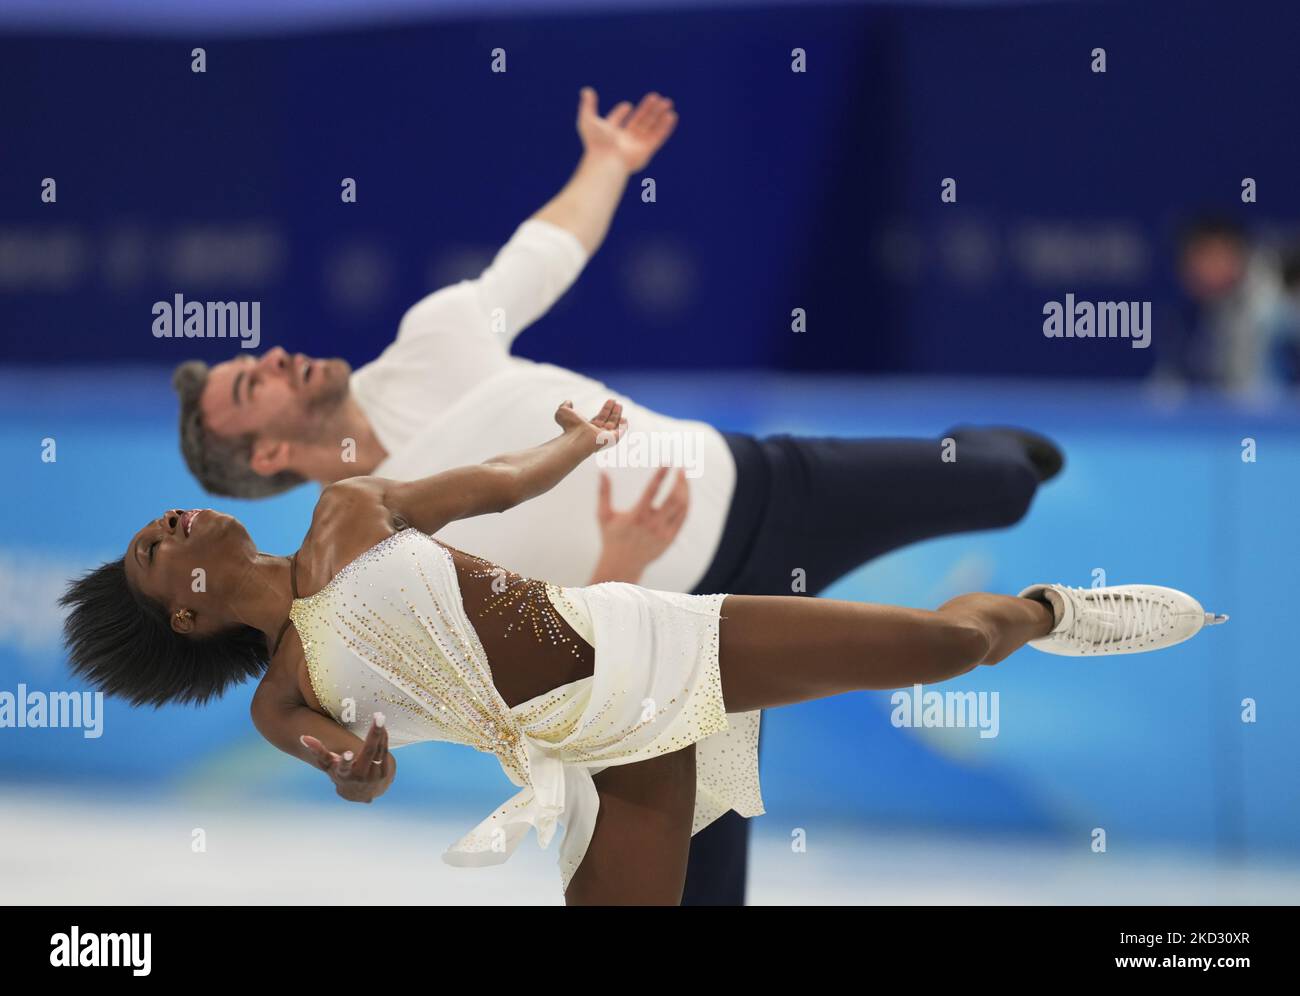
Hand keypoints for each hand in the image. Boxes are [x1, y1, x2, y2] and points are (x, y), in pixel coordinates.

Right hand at [300, 715, 393, 803]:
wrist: (360, 791)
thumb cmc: (341, 773)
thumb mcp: (328, 765)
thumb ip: (318, 751)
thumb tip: (303, 737)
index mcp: (344, 774)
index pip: (344, 768)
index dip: (345, 761)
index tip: (347, 753)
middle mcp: (361, 775)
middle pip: (369, 752)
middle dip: (374, 735)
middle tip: (378, 718)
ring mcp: (375, 774)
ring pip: (379, 749)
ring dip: (380, 733)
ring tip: (379, 717)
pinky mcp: (385, 771)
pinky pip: (385, 751)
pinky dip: (384, 738)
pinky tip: (382, 726)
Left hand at [555, 398, 626, 452]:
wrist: (576, 437)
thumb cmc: (569, 427)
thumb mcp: (564, 412)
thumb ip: (565, 406)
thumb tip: (568, 402)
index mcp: (588, 429)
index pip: (600, 419)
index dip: (605, 410)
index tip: (610, 401)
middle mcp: (597, 434)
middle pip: (608, 421)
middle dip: (612, 411)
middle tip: (615, 401)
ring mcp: (604, 437)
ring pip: (613, 425)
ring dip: (617, 415)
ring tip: (619, 405)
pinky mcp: (612, 439)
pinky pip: (619, 433)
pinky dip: (623, 427)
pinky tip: (625, 419)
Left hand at [577, 88, 677, 173]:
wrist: (606, 161)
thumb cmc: (596, 142)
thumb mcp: (588, 119)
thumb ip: (588, 104)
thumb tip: (586, 90)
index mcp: (611, 133)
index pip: (618, 121)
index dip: (621, 113)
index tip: (627, 106)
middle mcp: (625, 139)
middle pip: (639, 121)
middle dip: (649, 109)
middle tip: (657, 97)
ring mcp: (637, 145)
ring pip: (651, 127)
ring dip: (660, 115)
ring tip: (668, 102)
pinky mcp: (646, 151)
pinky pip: (658, 137)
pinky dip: (666, 126)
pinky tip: (672, 116)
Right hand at [592, 467, 689, 582]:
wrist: (622, 565)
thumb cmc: (611, 538)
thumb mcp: (604, 516)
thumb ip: (604, 493)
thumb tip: (602, 472)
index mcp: (636, 515)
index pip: (652, 489)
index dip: (661, 474)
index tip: (667, 462)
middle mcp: (652, 524)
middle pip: (674, 498)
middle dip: (680, 481)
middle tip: (681, 469)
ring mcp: (663, 532)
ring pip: (681, 507)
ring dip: (685, 491)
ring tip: (684, 479)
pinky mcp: (670, 539)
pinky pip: (682, 518)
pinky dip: (686, 504)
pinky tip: (685, 494)